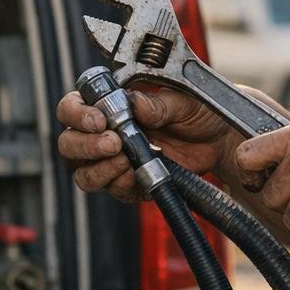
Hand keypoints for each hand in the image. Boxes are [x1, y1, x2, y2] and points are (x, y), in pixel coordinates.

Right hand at [55, 86, 240, 201]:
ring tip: (124, 160)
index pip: (72, 107)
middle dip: (85, 145)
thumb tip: (133, 103)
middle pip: (69, 143)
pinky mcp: (131, 183)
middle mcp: (105, 132)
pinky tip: (133, 174)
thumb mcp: (182, 100)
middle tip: (113, 143)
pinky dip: (119, 184)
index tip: (99, 120)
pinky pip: (112, 190)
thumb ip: (156, 103)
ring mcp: (115, 160)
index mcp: (110, 104)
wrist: (221, 138)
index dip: (77, 113)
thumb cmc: (198, 110)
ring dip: (98, 169)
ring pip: (82, 172)